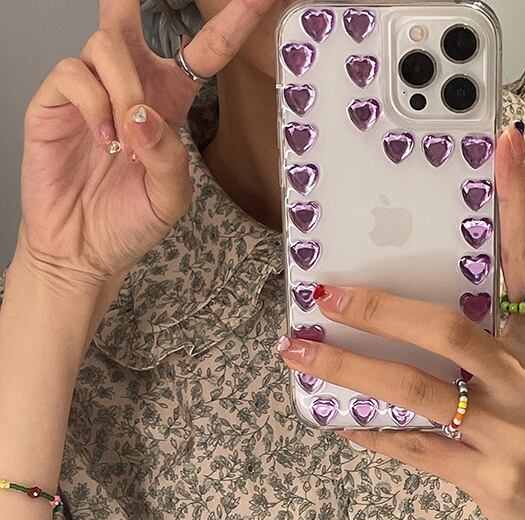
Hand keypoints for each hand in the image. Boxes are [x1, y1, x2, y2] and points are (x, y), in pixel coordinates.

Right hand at [16, 0, 275, 296]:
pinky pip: (73, 75)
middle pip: (128, 18)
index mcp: (167, 104)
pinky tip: (104, 140)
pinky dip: (94, 105)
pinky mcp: (54, 103)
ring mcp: (89, 93)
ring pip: (105, 47)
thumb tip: (143, 115)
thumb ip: (170, 157)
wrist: (84, 251)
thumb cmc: (128, 223)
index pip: (202, 53)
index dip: (229, 25)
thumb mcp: (171, 198)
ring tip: (125, 138)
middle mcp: (128, 88)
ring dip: (124, 88)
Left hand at [277, 123, 524, 519]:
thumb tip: (422, 309)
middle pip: (450, 332)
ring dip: (351, 371)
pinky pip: (417, 450)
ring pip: (418, 392)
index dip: (520, 202)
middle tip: (324, 294)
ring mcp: (509, 434)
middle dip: (381, 310)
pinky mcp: (487, 478)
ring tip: (299, 352)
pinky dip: (374, 434)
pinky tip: (339, 423)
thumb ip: (500, 337)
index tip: (506, 142)